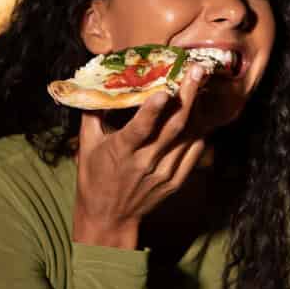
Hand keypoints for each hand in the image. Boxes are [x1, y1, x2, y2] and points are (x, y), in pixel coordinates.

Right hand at [71, 62, 213, 247]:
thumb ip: (93, 114)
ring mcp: (164, 173)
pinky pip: (194, 152)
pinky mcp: (176, 181)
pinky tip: (202, 112)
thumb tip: (96, 83)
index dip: (152, 110)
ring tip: (202, 83)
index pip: (140, 129)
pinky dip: (200, 131)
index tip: (165, 90)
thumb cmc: (95, 177)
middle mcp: (146, 162)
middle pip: (173, 127)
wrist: (109, 217)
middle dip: (188, 96)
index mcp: (121, 151)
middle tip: (198, 71)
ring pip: (188, 137)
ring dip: (198, 109)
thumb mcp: (87, 145)